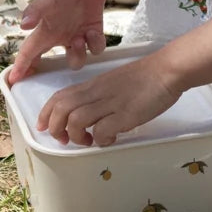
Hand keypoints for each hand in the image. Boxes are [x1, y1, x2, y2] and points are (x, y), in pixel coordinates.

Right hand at [7, 0, 111, 83]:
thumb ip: (35, 10)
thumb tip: (23, 25)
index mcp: (45, 31)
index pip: (29, 52)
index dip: (21, 67)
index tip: (14, 81)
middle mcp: (60, 37)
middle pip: (51, 61)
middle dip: (50, 70)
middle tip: (50, 75)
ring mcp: (77, 36)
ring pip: (76, 60)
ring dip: (78, 54)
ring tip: (79, 39)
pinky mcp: (94, 32)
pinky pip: (95, 48)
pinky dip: (95, 44)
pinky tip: (92, 32)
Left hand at [35, 55, 180, 146]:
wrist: (166, 70)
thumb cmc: (143, 77)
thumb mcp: (112, 82)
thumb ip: (98, 96)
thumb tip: (89, 117)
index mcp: (92, 84)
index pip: (59, 96)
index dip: (46, 113)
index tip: (44, 127)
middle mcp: (97, 92)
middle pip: (61, 109)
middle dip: (55, 128)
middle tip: (65, 139)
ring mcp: (111, 103)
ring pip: (76, 120)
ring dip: (76, 136)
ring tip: (88, 141)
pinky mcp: (126, 114)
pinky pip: (102, 131)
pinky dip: (100, 140)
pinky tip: (110, 138)